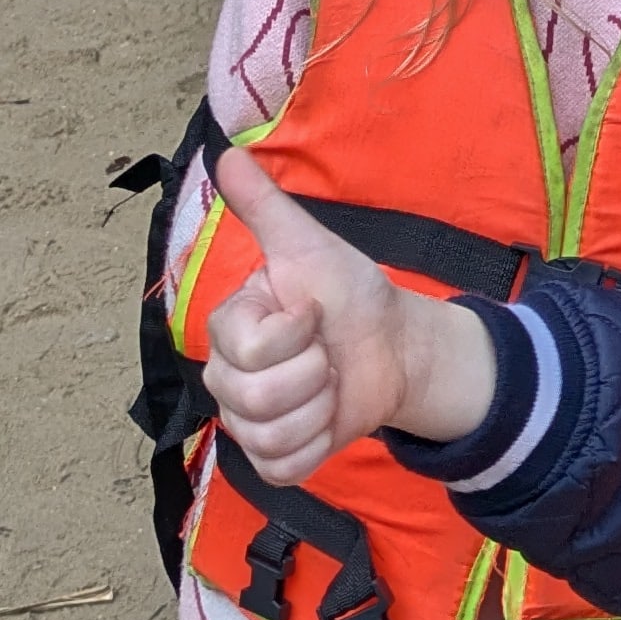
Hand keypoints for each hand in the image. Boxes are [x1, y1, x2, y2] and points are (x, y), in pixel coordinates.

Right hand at [204, 151, 497, 482]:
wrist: (394, 345)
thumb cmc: (350, 294)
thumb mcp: (311, 246)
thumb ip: (264, 205)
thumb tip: (226, 154)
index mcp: (231, 329)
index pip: (254, 350)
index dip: (298, 333)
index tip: (314, 313)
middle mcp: (227, 378)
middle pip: (256, 400)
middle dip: (314, 373)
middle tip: (327, 353)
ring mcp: (246, 422)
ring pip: (271, 435)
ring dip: (321, 407)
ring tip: (330, 382)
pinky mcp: (273, 458)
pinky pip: (283, 466)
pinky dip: (319, 444)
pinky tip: (329, 416)